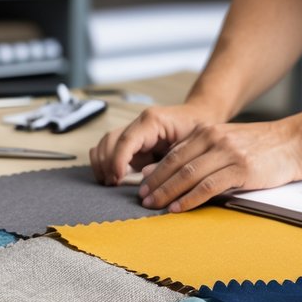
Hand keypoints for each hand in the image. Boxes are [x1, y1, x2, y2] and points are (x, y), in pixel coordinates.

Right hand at [90, 104, 216, 185]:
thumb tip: (147, 177)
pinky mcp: (131, 138)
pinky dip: (104, 160)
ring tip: (109, 181)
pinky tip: (109, 175)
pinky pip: (109, 146)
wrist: (199, 118)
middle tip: (112, 183)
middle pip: (111, 140)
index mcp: (152, 120)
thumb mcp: (188, 147)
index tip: (117, 178)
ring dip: (103, 163)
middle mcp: (139, 122)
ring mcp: (133, 128)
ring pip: (106, 142)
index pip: (127, 139)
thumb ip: (168, 160)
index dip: (118, 160)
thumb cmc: (197, 132)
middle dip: (108, 163)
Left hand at [137, 118, 301, 211]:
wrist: (295, 142)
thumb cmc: (263, 147)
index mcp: (208, 131)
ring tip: (155, 206)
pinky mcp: (240, 168)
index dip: (156, 171)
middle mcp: (214, 139)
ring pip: (188, 175)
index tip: (143, 186)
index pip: (173, 153)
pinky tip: (179, 208)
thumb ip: (206, 153)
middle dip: (156, 184)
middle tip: (143, 199)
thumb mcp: (229, 142)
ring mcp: (227, 153)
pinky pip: (208, 186)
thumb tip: (180, 172)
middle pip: (175, 164)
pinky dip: (190, 199)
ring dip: (168, 193)